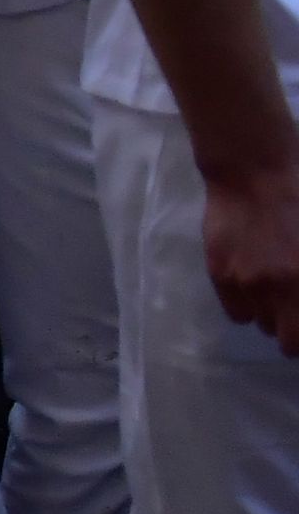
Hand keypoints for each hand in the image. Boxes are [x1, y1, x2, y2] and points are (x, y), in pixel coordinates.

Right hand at [202, 163, 298, 352]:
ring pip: (263, 324)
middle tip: (297, 313)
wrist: (254, 172)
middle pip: (289, 341)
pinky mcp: (221, 276)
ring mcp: (247, 284)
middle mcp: (280, 288)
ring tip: (276, 289)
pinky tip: (253, 284)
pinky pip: (237, 313)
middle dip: (296, 332)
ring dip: (273, 315)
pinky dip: (248, 306)